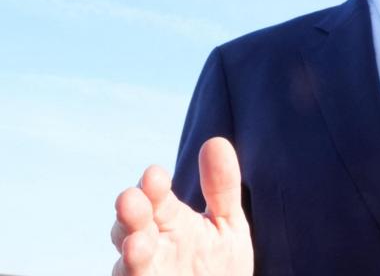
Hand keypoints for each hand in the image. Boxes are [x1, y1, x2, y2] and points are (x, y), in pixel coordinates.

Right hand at [111, 137, 253, 275]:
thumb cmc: (219, 266)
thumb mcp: (227, 225)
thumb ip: (222, 188)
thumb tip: (216, 142)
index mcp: (169, 221)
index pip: (155, 198)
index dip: (152, 187)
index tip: (155, 175)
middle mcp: (150, 247)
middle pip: (130, 227)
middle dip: (130, 214)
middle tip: (131, 201)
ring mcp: (144, 275)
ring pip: (126, 265)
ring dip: (129, 255)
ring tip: (138, 245)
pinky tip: (140, 275)